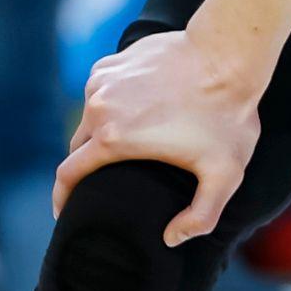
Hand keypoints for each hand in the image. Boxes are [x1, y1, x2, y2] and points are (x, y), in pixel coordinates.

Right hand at [53, 29, 262, 245]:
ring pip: (90, 116)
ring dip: (100, 131)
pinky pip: (101, 90)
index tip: (64, 212)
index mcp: (112, 138)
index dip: (62, 198)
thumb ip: (201, 216)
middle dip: (86, 166)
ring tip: (125, 144)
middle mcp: (98, 107)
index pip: (67, 175)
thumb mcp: (225, 175)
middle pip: (77, 146)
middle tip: (106, 179)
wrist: (229, 53)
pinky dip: (110, 104)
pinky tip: (134, 109)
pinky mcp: (113, 61)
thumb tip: (171, 238)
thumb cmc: (228, 114)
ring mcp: (103, 79)